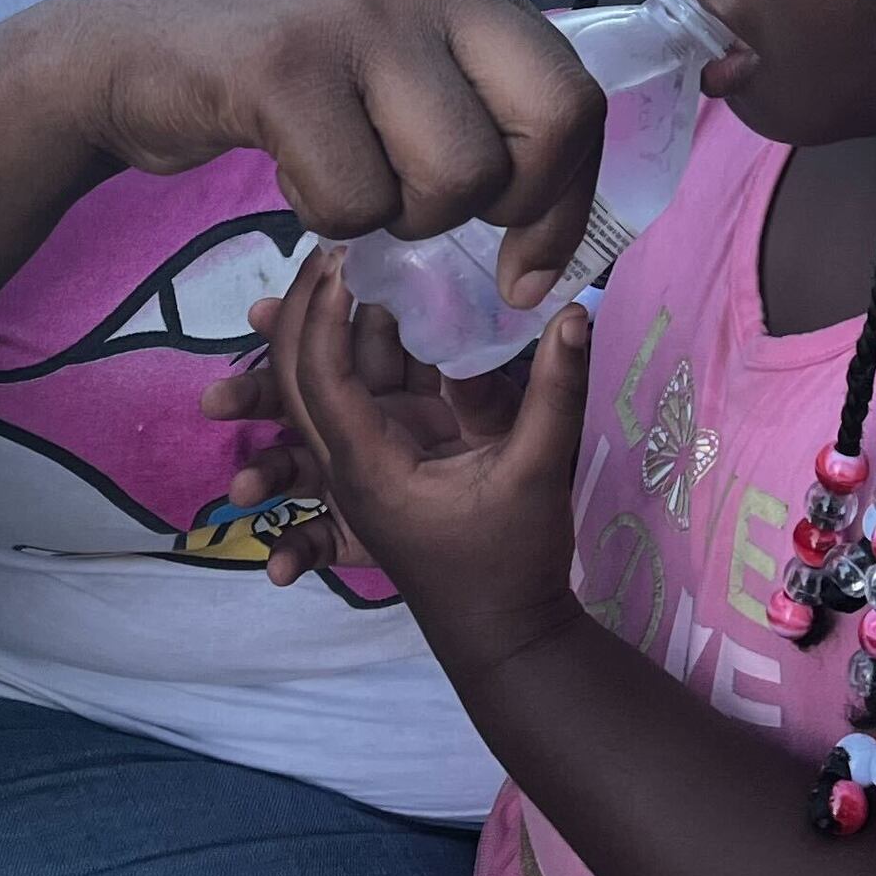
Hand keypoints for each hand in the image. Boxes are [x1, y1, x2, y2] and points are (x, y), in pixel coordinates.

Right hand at [59, 0, 606, 317]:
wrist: (131, 45)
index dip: (568, 203)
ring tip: (347, 173)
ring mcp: (358, 16)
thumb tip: (555, 243)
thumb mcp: (403, 64)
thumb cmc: (287, 78)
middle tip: (435, 215)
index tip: (529, 268)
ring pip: (454, 178)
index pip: (578, 102)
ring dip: (400, 216)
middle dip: (505, 209)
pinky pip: (356, 201)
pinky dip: (327, 219)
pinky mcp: (284, 66)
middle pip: (547, 131)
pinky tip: (294, 166)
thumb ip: (482, 115)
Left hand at [255, 250, 588, 664]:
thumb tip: (576, 314)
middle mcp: (350, 458)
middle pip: (300, 373)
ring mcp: (364, 459)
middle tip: (328, 241)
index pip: (321, 378)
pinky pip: (359, 393)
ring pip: (322, 380)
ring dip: (321, 323)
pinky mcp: (387, 457)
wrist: (502, 633)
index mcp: (367, 466)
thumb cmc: (510, 561)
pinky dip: (359, 347)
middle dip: (303, 307)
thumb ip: (555, 393)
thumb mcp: (536, 473)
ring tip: (333, 260)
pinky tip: (372, 302)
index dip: (324, 313)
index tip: (345, 256)